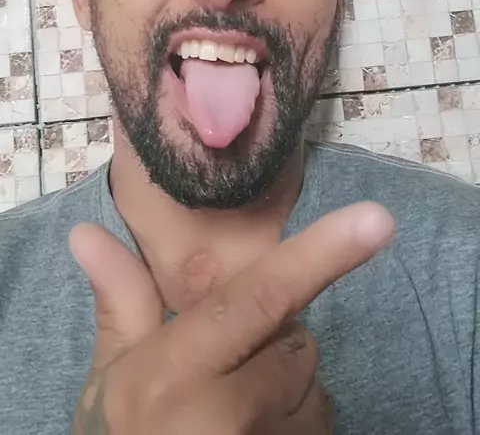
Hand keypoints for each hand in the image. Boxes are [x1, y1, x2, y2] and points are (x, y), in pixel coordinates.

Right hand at [69, 201, 394, 433]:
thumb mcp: (113, 379)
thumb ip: (122, 303)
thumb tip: (87, 232)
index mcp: (179, 372)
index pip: (260, 298)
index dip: (321, 255)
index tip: (376, 221)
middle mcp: (233, 410)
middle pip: (294, 340)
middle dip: (270, 341)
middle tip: (220, 372)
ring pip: (311, 384)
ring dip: (284, 385)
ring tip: (230, 412)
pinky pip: (318, 421)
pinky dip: (294, 419)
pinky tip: (252, 433)